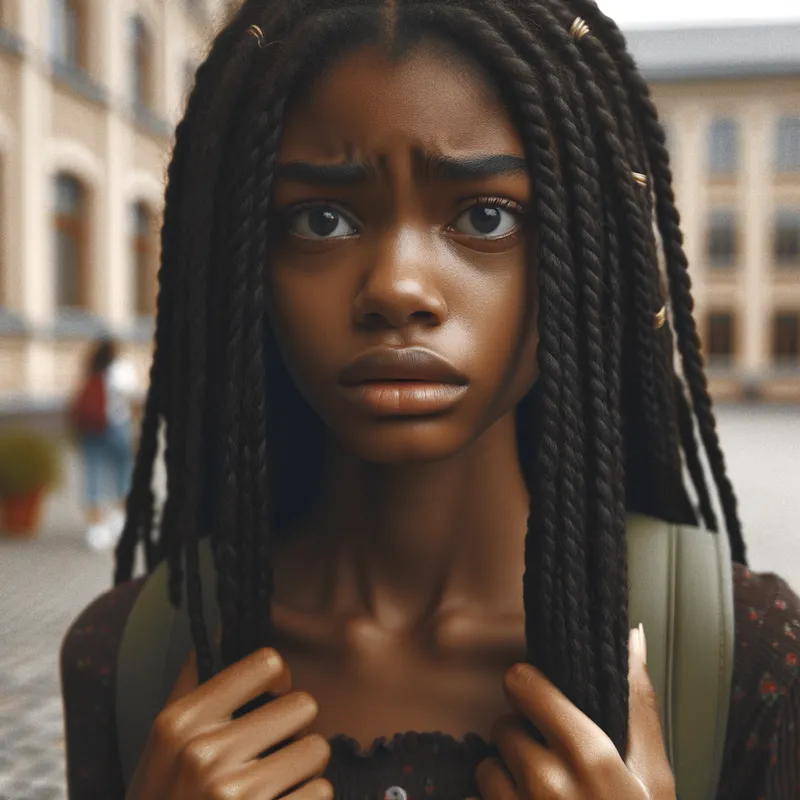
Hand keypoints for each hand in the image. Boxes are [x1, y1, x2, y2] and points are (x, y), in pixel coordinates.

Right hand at [126, 648, 331, 799]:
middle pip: (303, 705)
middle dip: (295, 731)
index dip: (279, 678)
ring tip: (276, 786)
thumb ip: (194, 684)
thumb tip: (224, 622)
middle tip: (274, 752)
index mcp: (180, 721)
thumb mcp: (162, 744)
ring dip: (305, 770)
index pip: (266, 662)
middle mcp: (203, 753)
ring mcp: (233, 794)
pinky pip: (322, 792)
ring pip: (318, 749)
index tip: (273, 696)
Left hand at [476, 627, 675, 799]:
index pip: (522, 683)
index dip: (528, 688)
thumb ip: (637, 700)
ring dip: (507, 779)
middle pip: (503, 725)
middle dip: (522, 740)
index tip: (540, 701)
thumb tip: (631, 633)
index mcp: (589, 754)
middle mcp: (547, 781)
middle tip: (552, 765)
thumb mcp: (654, 774)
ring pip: (486, 766)